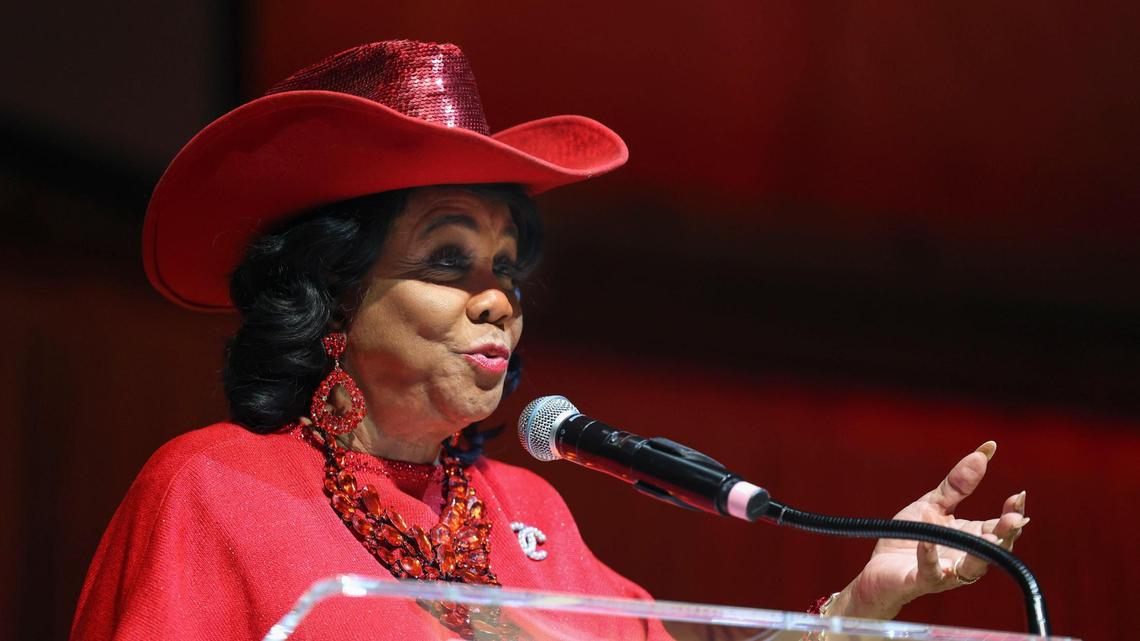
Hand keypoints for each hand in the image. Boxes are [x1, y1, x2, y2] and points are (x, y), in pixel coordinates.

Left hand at [826, 441, 1029, 619]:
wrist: (878, 569)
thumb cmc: (909, 539)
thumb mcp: (932, 505)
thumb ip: (957, 485)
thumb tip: (983, 452)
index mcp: (970, 538)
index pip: (1000, 527)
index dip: (1012, 512)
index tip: (1019, 495)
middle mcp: (965, 557)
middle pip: (995, 549)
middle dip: (1007, 534)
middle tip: (1014, 518)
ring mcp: (945, 572)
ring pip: (972, 567)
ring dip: (982, 551)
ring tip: (992, 535)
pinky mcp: (921, 580)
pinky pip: (930, 570)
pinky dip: (929, 555)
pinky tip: (928, 540)